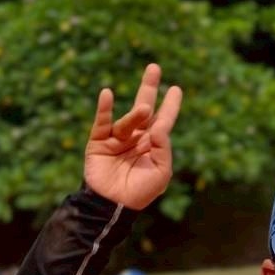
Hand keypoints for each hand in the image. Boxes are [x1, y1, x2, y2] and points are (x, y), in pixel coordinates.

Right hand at [84, 63, 182, 210]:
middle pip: (143, 109)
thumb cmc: (139, 193)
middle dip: (149, 89)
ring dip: (135, 114)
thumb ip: (163, 148)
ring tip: (144, 109)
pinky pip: (102, 122)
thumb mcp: (161, 172)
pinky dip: (104, 109)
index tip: (176, 89)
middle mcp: (135, 139)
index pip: (162, 122)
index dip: (170, 106)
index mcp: (151, 146)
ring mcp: (116, 139)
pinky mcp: (98, 142)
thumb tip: (158, 125)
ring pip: (127, 121)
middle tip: (154, 68)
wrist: (112, 207)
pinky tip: (107, 94)